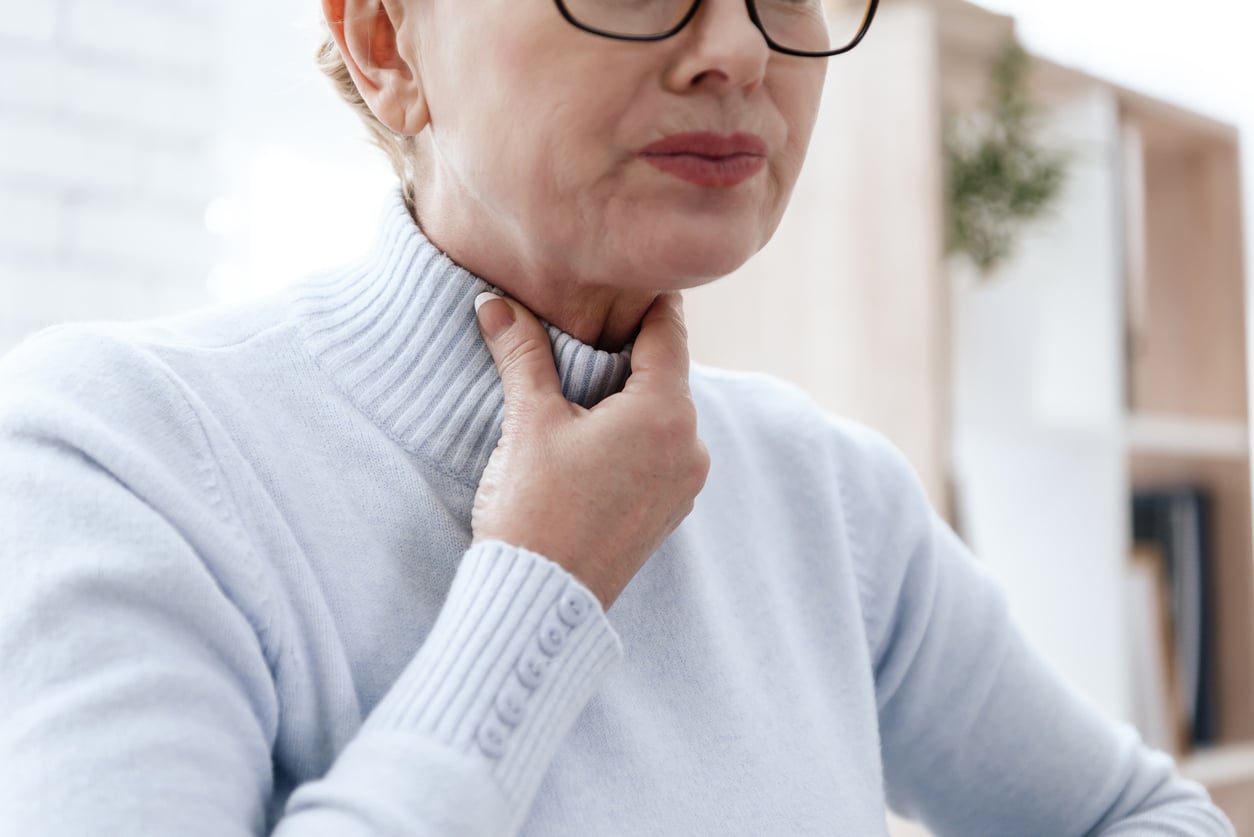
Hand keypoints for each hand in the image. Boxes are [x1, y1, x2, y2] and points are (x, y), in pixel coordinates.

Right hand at [471, 292, 709, 610]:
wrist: (540, 602)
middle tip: (585, 326)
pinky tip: (589, 440)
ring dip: (628, 396)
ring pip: (663, 415)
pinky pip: (660, 453)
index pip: (668, 330)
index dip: (645, 298)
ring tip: (579, 387)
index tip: (626, 275)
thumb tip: (495, 303)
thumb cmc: (534, 510)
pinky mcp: (668, 513)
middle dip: (627, 350)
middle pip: (666, 373)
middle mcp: (691, 446)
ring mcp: (684, 484)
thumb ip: (522, 354)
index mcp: (667, 413)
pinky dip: (633, 435)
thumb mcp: (529, 422)